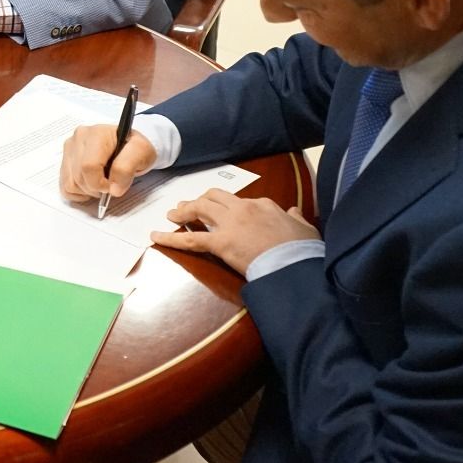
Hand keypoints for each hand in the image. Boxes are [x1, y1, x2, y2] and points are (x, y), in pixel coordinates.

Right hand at [60, 124, 156, 200]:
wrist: (128, 144)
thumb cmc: (134, 147)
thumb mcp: (142, 153)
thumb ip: (127, 168)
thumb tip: (113, 189)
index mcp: (96, 134)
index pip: (89, 166)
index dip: (101, 183)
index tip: (113, 185)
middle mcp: (78, 139)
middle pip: (80, 177)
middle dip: (97, 188)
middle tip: (111, 183)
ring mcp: (69, 150)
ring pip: (71, 183)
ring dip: (88, 191)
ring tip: (102, 181)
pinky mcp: (65, 161)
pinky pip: (65, 187)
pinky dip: (79, 192)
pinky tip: (91, 184)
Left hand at [150, 189, 319, 275]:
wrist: (295, 264)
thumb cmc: (302, 250)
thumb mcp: (305, 229)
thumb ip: (296, 218)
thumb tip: (293, 212)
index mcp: (263, 205)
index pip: (239, 201)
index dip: (228, 207)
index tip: (223, 212)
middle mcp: (243, 209)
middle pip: (214, 198)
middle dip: (199, 200)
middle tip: (186, 207)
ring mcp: (230, 224)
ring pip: (200, 209)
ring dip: (184, 211)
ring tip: (172, 216)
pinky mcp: (220, 243)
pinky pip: (191, 239)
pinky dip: (171, 238)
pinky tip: (156, 236)